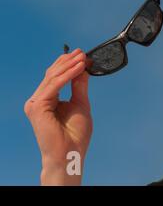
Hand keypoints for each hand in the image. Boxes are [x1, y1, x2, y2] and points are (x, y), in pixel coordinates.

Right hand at [24, 48, 92, 184]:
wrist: (71, 153)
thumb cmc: (75, 134)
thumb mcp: (80, 103)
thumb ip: (79, 86)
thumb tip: (82, 68)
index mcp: (48, 100)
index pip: (56, 77)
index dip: (68, 64)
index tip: (83, 55)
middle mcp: (39, 100)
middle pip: (52, 74)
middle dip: (68, 61)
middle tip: (82, 52)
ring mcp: (36, 103)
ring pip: (52, 77)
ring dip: (69, 65)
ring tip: (82, 57)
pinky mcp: (37, 107)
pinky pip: (54, 85)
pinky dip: (67, 75)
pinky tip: (79, 68)